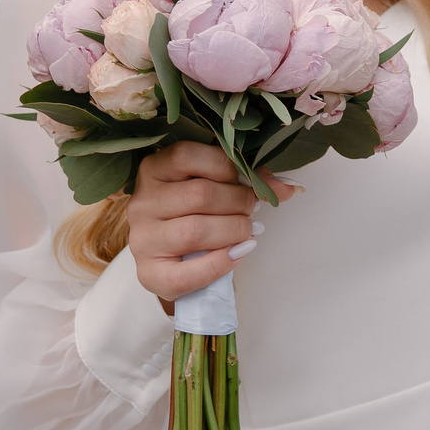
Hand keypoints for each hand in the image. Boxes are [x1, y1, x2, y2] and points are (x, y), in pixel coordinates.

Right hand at [128, 142, 299, 309]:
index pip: (187, 156)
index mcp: (153, 170)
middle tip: (254, 209)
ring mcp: (142, 239)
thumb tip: (287, 186)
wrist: (171, 259)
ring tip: (249, 231)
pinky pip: (188, 273)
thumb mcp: (212, 187)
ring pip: (196, 230)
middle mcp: (142, 202)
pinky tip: (240, 254)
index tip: (251, 181)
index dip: (229, 167)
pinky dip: (222, 263)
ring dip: (234, 230)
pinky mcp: (149, 273)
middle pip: (199, 194)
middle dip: (239, 201)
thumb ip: (244, 179)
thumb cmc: (193, 214)